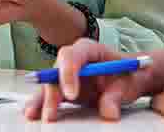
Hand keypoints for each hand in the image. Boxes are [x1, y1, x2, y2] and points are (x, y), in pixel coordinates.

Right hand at [24, 38, 160, 122]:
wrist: (130, 78)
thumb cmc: (128, 74)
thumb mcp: (128, 83)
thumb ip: (117, 95)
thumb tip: (108, 112)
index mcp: (89, 50)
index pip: (72, 55)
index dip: (68, 73)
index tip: (71, 95)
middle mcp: (74, 61)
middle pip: (56, 71)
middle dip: (52, 92)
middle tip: (52, 112)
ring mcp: (67, 75)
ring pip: (49, 84)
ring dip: (42, 99)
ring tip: (34, 114)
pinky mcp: (64, 90)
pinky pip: (49, 95)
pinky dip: (41, 104)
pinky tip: (33, 112)